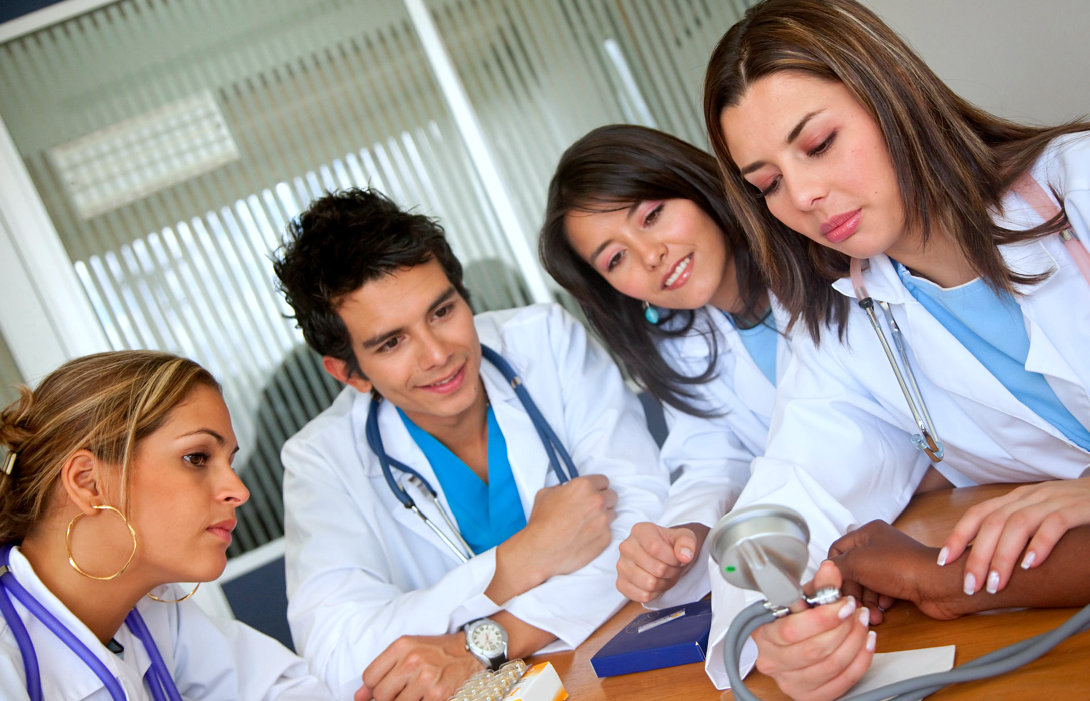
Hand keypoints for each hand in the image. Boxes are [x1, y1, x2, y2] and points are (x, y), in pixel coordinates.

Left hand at [354, 633, 481, 700]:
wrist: (472, 651)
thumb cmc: (438, 651)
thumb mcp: (409, 650)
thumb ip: (382, 670)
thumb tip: (359, 697)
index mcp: (402, 646)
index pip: (369, 677)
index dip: (372, 689)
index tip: (382, 690)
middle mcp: (412, 661)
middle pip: (381, 694)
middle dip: (388, 698)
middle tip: (403, 691)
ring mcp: (425, 679)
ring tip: (417, 692)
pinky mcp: (438, 695)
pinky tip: (426, 696)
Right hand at [489, 474, 616, 602]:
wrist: (540, 551)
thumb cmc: (541, 524)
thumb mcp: (546, 494)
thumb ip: (563, 487)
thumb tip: (567, 489)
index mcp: (583, 486)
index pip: (603, 480)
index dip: (596, 487)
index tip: (592, 493)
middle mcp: (597, 501)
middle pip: (612, 496)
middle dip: (602, 501)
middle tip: (590, 509)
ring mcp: (603, 520)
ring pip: (612, 513)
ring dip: (603, 516)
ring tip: (586, 524)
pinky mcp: (606, 538)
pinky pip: (609, 531)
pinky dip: (600, 533)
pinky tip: (586, 536)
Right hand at [615, 522, 707, 602]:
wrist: (663, 556)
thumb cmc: (671, 546)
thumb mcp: (685, 538)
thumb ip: (687, 543)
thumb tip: (685, 556)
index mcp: (639, 530)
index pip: (655, 547)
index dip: (672, 558)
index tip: (678, 558)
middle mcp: (626, 546)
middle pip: (656, 568)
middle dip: (671, 571)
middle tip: (672, 567)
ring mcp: (621, 566)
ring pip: (649, 584)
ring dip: (663, 583)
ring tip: (664, 575)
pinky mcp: (620, 583)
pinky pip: (642, 596)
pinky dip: (654, 594)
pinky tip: (655, 583)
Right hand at [752, 561, 874, 700]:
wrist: (788, 646)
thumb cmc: (794, 619)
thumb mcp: (803, 598)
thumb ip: (818, 585)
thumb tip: (831, 568)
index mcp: (764, 636)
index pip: (791, 631)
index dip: (823, 618)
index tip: (844, 604)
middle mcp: (773, 663)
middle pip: (814, 650)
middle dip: (843, 628)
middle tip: (856, 610)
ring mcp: (791, 683)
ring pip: (831, 666)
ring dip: (855, 641)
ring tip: (862, 622)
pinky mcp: (811, 696)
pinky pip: (843, 682)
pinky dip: (861, 661)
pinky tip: (866, 642)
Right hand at [829, 521, 963, 620]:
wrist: (938, 585)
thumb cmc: (899, 568)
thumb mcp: (858, 562)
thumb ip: (835, 567)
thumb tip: (824, 576)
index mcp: (868, 533)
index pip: (837, 550)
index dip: (833, 570)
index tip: (833, 587)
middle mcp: (879, 546)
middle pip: (851, 571)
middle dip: (852, 591)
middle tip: (852, 606)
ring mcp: (892, 564)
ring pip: (866, 584)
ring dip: (865, 601)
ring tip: (871, 614)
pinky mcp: (902, 581)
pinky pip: (881, 593)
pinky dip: (879, 603)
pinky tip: (883, 610)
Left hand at [939, 478, 1089, 595]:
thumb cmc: (1074, 511)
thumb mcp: (1040, 517)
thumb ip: (1017, 533)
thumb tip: (988, 562)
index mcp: (1017, 498)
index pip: (978, 513)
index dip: (958, 536)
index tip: (943, 561)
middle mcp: (1030, 497)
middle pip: (993, 522)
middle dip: (977, 556)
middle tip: (970, 586)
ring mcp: (1054, 500)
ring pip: (1018, 524)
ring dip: (1003, 556)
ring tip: (996, 584)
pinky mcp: (1079, 507)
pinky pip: (1055, 523)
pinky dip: (1040, 544)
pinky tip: (1031, 565)